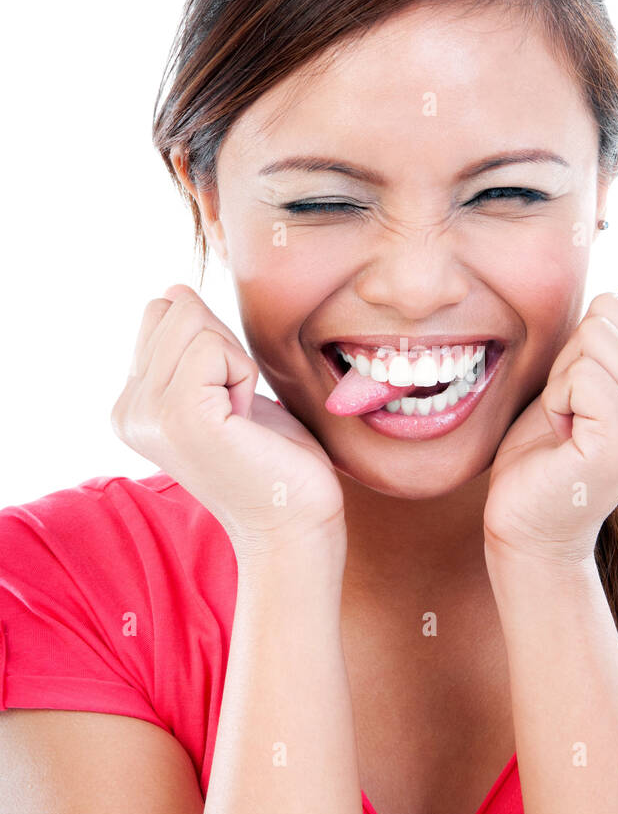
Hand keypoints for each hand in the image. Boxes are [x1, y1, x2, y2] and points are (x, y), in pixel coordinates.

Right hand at [110, 285, 344, 551]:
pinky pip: (213, 347)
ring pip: (193, 321)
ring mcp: (146, 414)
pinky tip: (245, 423)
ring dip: (236, 362)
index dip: (213, 342)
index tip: (229, 401)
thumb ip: (196, 342)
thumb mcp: (226, 387)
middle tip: (239, 411)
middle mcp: (127, 410)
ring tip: (241, 418)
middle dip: (224, 347)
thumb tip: (174, 290)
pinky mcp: (177, 416)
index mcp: (131, 403)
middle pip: (175, 309)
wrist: (294, 523)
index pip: (162, 313)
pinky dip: (244, 376)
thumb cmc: (275, 459)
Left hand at [483, 284, 617, 566]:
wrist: (531, 523)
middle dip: (572, 358)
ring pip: (594, 339)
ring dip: (562, 381)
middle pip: (609, 315)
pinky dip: (556, 402)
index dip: (588, 339)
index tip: (587, 392)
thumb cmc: (553, 452)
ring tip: (570, 426)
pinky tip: (564, 440)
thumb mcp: (595, 381)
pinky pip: (580, 375)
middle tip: (573, 412)